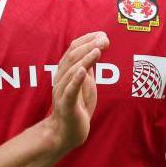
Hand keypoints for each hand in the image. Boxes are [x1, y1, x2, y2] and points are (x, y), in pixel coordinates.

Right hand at [42, 31, 109, 153]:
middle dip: (88, 45)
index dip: (87, 40)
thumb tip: (97, 48)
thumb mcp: (86, 83)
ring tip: (98, 50)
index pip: (73, 50)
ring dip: (85, 58)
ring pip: (71, 71)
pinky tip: (83, 70)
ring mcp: (62, 92)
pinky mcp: (66, 105)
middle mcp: (61, 79)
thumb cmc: (77, 106)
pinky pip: (70, 90)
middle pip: (71, 57)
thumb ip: (88, 68)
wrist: (67, 132)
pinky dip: (76, 79)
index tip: (102, 34)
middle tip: (104, 39)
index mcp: (65, 72)